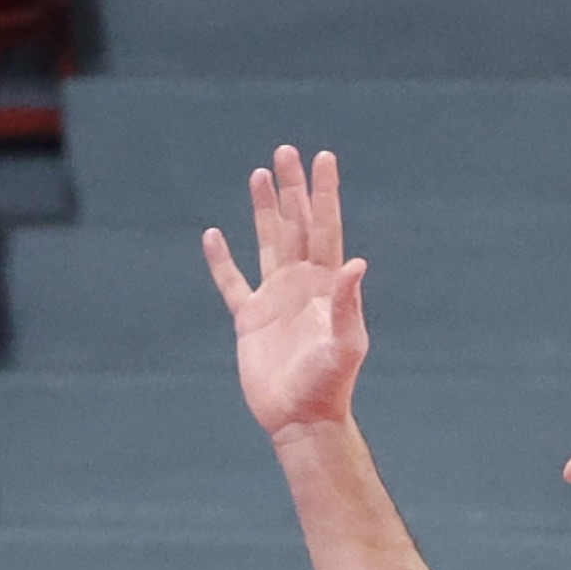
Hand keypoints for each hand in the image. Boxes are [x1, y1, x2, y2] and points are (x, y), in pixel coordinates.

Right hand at [203, 145, 371, 441]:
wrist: (301, 418)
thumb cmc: (330, 384)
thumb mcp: (345, 344)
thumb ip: (348, 304)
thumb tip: (356, 263)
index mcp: (327, 283)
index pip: (326, 226)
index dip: (324, 192)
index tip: (322, 158)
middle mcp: (302, 283)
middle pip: (296, 224)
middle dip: (291, 188)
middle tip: (285, 151)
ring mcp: (275, 298)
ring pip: (268, 242)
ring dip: (264, 210)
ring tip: (259, 175)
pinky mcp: (250, 319)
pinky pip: (232, 282)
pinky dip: (222, 261)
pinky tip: (214, 236)